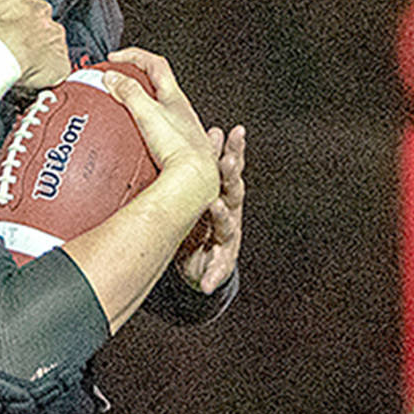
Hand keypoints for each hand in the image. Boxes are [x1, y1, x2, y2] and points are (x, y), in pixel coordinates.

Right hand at [0, 0, 69, 88]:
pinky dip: (49, 71)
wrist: (5, 54)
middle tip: (19, 45)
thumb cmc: (2, 28)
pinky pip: (58, 70)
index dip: (31, 18)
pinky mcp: (59, 67)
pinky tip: (35, 73)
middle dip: (36, 37)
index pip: (40, 12)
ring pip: (52, 50)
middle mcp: (52, 28)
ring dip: (41, 54)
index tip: (23, 24)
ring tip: (23, 61)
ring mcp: (57, 48)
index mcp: (40, 11)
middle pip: (47, 31)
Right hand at [103, 47, 218, 203]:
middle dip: (135, 79)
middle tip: (116, 82)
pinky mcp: (176, 151)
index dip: (134, 56)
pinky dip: (141, 130)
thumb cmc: (180, 149)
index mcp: (175, 98)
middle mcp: (181, 112)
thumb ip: (129, 92)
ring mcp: (180, 131)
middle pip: (158, 86)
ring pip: (158, 110)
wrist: (194, 182)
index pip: (155, 64)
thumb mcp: (147, 113)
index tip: (115, 58)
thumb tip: (112, 76)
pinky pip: (156, 133)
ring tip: (121, 113)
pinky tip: (132, 140)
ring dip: (139, 106)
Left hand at [177, 125, 244, 292]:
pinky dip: (212, 275)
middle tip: (227, 161)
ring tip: (215, 206)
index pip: (228, 168)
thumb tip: (180, 134)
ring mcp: (226, 238)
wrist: (201, 263)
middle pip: (234, 190)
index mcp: (221, 194)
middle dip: (231, 175)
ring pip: (228, 225)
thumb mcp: (190, 195)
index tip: (233, 131)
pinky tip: (205, 282)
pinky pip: (217, 269)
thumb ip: (188, 169)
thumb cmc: (195, 221)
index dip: (233, 150)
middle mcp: (229, 213)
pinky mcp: (221, 263)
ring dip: (222, 215)